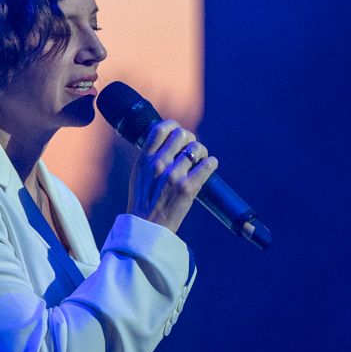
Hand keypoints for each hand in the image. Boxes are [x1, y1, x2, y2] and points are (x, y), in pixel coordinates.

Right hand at [127, 119, 217, 233]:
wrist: (146, 226)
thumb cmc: (143, 201)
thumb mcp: (138, 175)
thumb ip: (149, 159)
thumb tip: (166, 144)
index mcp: (145, 159)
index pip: (161, 129)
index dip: (173, 126)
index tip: (178, 132)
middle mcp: (159, 163)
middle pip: (182, 134)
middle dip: (190, 139)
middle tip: (192, 149)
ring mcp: (174, 175)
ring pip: (197, 148)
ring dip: (203, 152)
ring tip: (201, 160)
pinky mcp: (188, 188)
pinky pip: (208, 165)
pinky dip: (212, 163)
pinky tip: (210, 166)